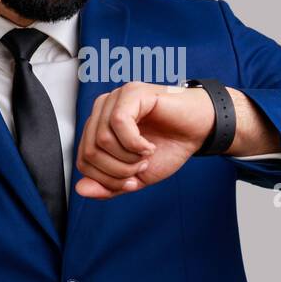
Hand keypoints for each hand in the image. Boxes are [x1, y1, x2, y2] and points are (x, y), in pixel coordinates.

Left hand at [74, 82, 216, 198]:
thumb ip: (108, 184)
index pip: (83, 160)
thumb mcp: (135, 176)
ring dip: (128, 157)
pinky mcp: (132, 92)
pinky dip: (135, 143)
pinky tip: (149, 146)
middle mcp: (102, 109)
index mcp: (98, 127)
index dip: (107, 179)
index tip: (132, 179)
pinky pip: (119, 123)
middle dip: (117, 171)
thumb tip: (81, 190)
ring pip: (102, 139)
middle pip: (90, 151)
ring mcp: (116, 98)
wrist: (199, 131)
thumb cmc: (169, 147)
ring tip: (146, 155)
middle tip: (141, 167)